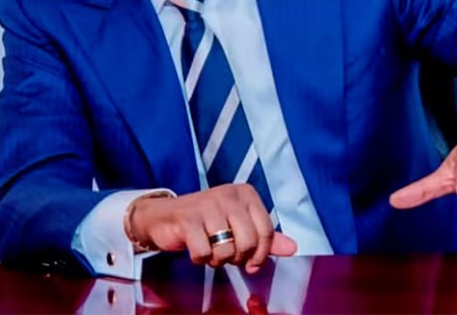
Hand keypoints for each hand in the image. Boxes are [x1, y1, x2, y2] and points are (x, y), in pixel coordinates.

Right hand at [129, 184, 296, 271]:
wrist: (164, 217)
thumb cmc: (205, 221)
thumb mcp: (239, 225)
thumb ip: (266, 237)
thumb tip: (293, 247)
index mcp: (246, 194)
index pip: (267, 232)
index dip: (261, 255)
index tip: (252, 262)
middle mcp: (228, 195)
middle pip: (248, 243)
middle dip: (238, 258)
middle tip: (227, 256)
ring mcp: (208, 205)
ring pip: (227, 250)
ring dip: (218, 259)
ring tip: (211, 250)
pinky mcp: (188, 219)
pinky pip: (204, 253)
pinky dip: (200, 259)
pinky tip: (196, 248)